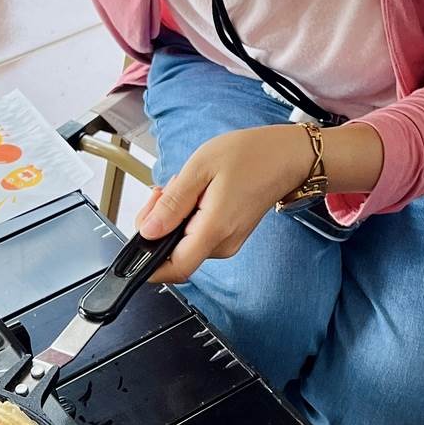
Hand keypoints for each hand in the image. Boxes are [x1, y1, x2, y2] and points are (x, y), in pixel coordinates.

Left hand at [135, 123, 318, 281]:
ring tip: (184, 185)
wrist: (287, 155)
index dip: (148, 264)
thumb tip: (148, 231)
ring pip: (183, 243)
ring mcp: (227, 241)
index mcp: (214, 229)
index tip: (136, 243)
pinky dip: (186, 216)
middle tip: (163, 191)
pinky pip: (197, 234)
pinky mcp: (229, 235)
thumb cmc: (251, 156)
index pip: (175, 269)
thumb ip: (172, 203)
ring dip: (172, 217)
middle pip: (173, 254)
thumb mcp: (201, 168)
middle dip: (158, 226)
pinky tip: (195, 192)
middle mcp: (222, 243)